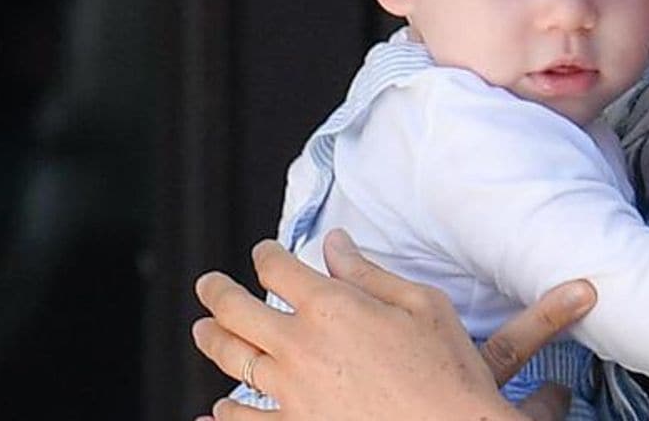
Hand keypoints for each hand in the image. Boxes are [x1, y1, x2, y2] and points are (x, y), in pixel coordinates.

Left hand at [189, 229, 594, 419]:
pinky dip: (224, 414)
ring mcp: (291, 392)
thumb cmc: (445, 373)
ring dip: (211, 340)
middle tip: (208, 285)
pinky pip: (245, 420)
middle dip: (217, 291)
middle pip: (237, 310)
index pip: (278, 268)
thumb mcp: (421, 304)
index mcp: (332, 307)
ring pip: (232, 359)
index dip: (265, 254)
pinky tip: (216, 409)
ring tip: (203, 331)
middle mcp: (300, 347)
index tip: (262, 253)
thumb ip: (369, 273)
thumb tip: (336, 245)